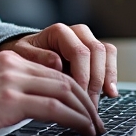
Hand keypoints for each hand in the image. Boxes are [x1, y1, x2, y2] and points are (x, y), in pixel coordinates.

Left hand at [0, 24, 117, 103]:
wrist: (28, 55)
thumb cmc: (25, 56)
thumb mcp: (23, 56)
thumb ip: (38, 58)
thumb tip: (57, 62)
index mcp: (60, 32)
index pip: (79, 52)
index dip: (82, 75)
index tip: (80, 94)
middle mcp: (77, 32)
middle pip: (96, 52)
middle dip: (95, 80)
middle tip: (91, 104)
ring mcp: (88, 40)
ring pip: (106, 53)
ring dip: (107, 77)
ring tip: (105, 97)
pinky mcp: (94, 52)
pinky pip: (109, 58)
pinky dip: (112, 74)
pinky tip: (110, 92)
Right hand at [0, 50, 105, 135]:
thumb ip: (9, 87)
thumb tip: (29, 106)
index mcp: (10, 60)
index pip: (54, 72)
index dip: (75, 90)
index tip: (84, 107)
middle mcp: (15, 66)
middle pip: (65, 80)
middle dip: (86, 102)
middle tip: (97, 120)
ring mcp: (13, 81)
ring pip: (65, 92)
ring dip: (85, 112)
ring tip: (95, 128)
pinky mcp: (11, 100)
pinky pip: (54, 108)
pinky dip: (74, 119)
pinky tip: (82, 129)